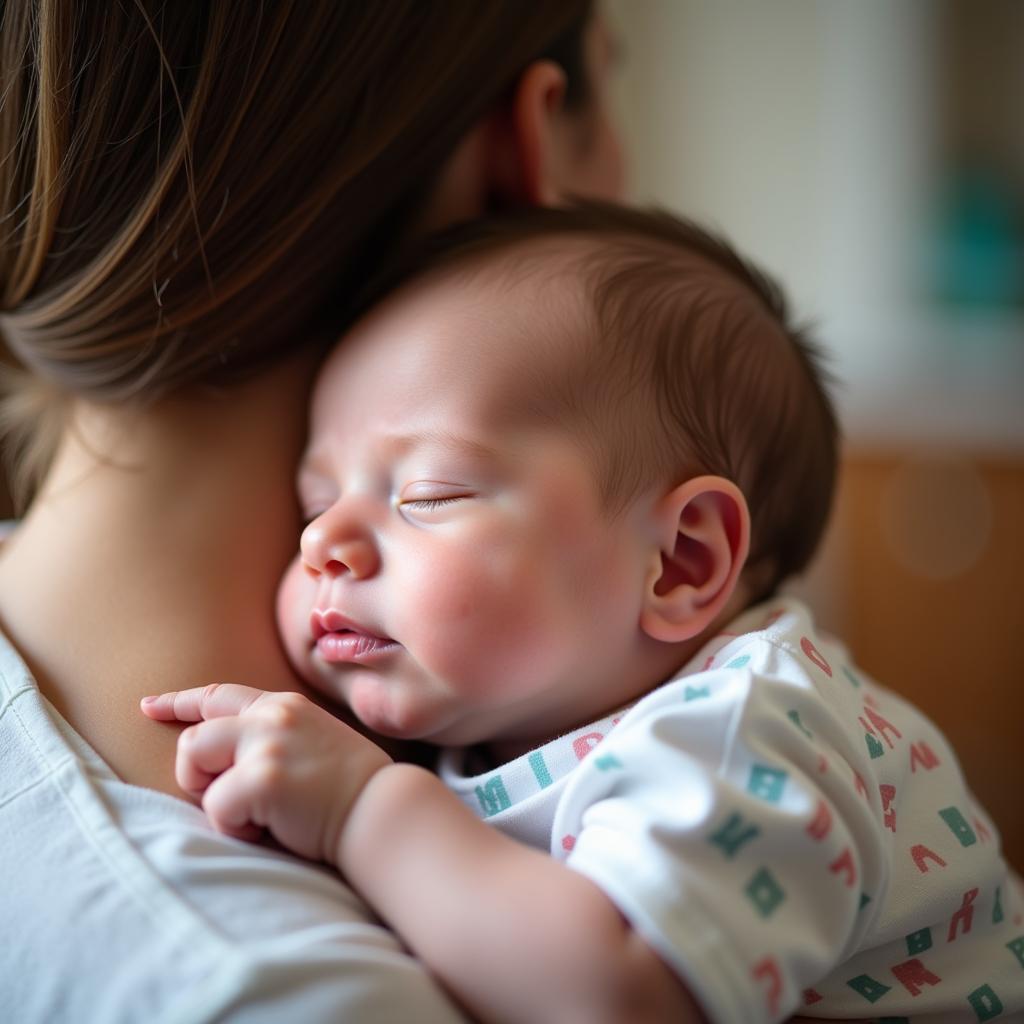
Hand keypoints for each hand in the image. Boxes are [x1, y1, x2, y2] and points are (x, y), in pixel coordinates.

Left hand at [140, 684, 391, 863]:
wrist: (382, 812)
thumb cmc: (348, 790)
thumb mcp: (311, 743)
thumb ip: (272, 737)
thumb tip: (221, 760)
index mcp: (284, 706)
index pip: (219, 696)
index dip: (180, 702)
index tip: (149, 705)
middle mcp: (272, 715)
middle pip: (194, 736)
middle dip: (195, 775)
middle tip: (233, 802)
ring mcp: (266, 742)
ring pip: (193, 762)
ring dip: (214, 798)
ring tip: (258, 813)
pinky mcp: (261, 777)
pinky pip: (216, 809)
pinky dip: (237, 829)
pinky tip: (274, 829)